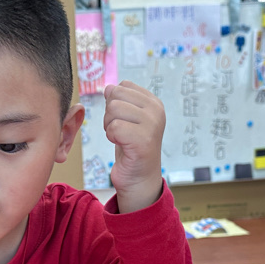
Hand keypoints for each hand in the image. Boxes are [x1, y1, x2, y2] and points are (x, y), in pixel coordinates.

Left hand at [103, 80, 165, 212]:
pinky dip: (111, 137)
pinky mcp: (143, 139)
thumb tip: (108, 87)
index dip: (114, 103)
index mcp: (154, 102)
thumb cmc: (130, 148)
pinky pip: (114, 127)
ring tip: (121, 139)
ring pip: (113, 110)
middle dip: (109, 114)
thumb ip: (119, 101)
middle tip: (120, 132)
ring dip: (109, 126)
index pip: (123, 86)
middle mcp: (156, 110)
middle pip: (116, 96)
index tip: (124, 121)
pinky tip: (122, 146)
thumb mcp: (125, 119)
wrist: (139, 178)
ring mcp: (152, 124)